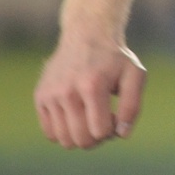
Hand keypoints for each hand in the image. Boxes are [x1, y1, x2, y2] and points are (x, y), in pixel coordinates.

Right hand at [35, 34, 146, 148]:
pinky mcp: (40, 96)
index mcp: (92, 85)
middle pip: (81, 140)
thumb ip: (132, 106)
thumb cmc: (114, 58)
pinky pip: (50, 133)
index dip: (112, 130)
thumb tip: (122, 135)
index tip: (115, 116)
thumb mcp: (134, 74)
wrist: (87, 34)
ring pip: (64, 140)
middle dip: (97, 138)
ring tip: (90, 118)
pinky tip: (76, 116)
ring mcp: (50, 94)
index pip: (100, 131)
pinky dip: (64, 132)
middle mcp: (67, 91)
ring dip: (80, 137)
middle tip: (103, 120)